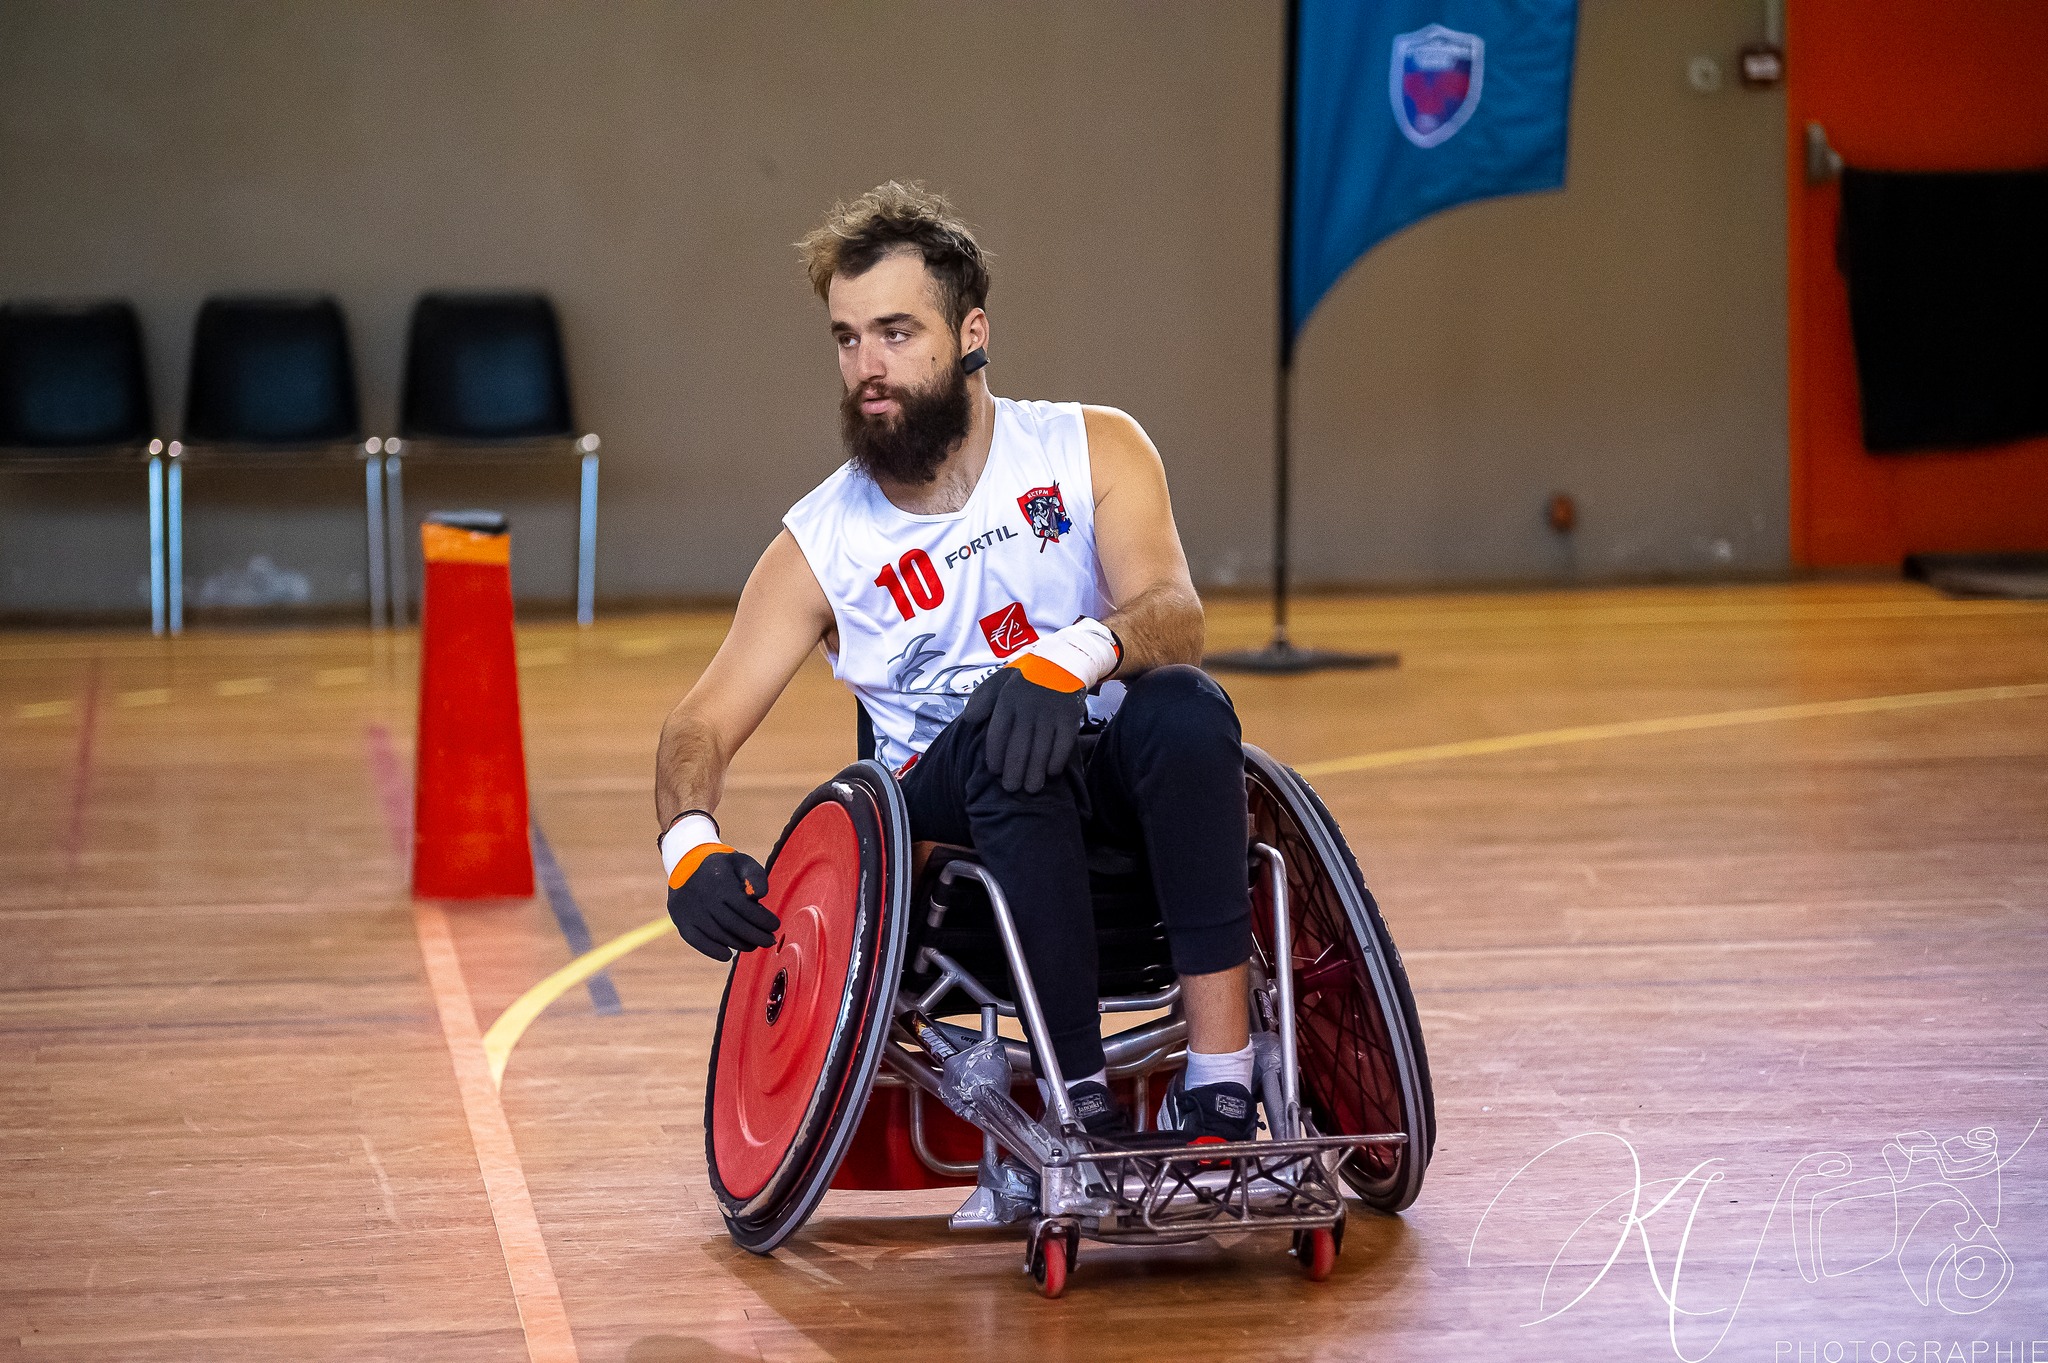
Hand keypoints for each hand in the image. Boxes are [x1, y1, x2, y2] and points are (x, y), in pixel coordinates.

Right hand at [667, 849, 777, 960]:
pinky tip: (727, 955)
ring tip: (752, 945)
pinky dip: (712, 950)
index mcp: (720, 881)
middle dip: (755, 936)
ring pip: (718, 934)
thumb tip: (759, 895)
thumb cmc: (723, 867)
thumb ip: (755, 876)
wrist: (687, 862)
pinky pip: (697, 940)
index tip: (775, 925)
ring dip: (738, 944)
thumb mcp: (742, 862)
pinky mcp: (680, 919)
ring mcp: (690, 909)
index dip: (763, 919)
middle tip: (769, 940)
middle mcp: (703, 896)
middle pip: (733, 924)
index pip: (745, 907)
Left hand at [967, 663, 1087, 793]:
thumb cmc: (1026, 677)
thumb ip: (982, 698)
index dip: (995, 755)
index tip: (995, 771)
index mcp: (1007, 699)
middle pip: (1019, 746)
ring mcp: (1050, 712)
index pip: (998, 733)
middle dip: (1014, 771)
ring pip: (1041, 749)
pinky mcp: (1070, 716)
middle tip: (1011, 788)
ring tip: (1030, 789)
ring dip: (1035, 772)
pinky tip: (1051, 772)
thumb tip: (968, 719)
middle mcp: (1028, 706)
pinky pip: (1063, 744)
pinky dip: (1057, 760)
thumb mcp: (1000, 679)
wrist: (1063, 661)